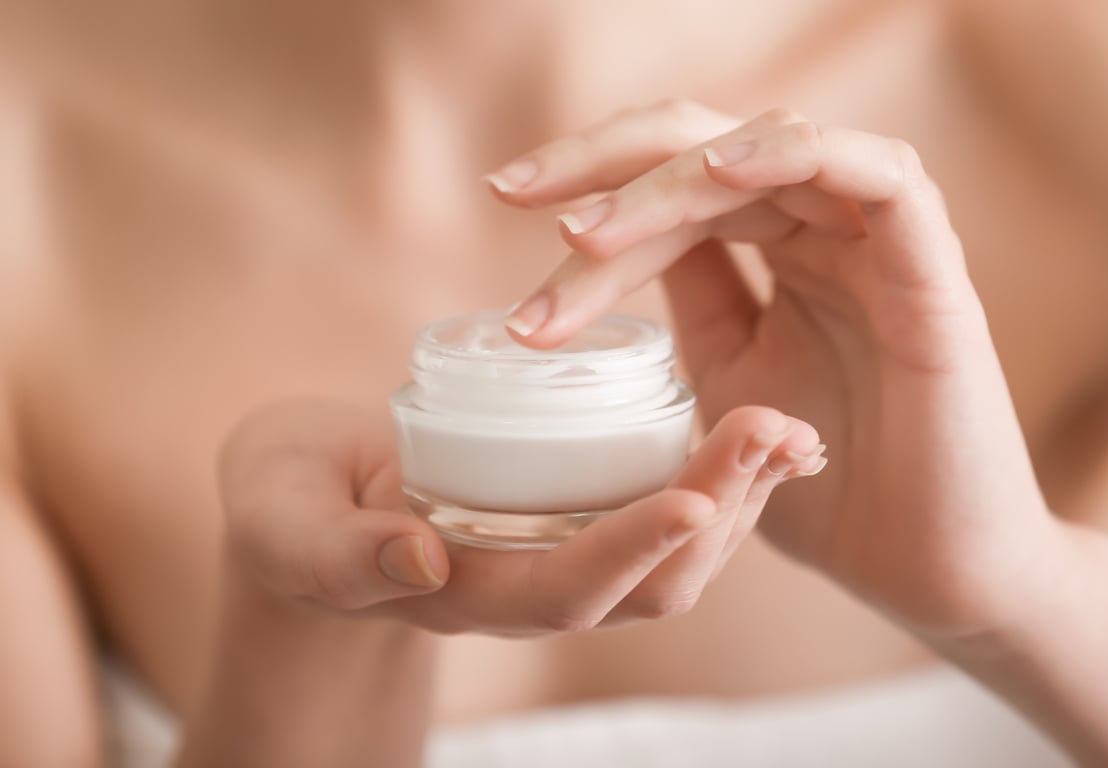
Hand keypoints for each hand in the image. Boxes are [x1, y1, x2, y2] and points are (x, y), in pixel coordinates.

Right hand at [218, 398, 821, 635]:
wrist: (312, 498)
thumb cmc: (290, 507)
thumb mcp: (288, 526)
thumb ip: (340, 550)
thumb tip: (420, 559)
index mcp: (466, 596)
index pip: (564, 593)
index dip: (628, 553)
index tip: (695, 499)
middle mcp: (531, 588)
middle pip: (647, 586)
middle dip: (717, 516)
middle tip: (778, 434)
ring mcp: (561, 553)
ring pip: (674, 558)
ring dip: (738, 498)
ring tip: (792, 430)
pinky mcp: (575, 511)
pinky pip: (663, 510)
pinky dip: (719, 477)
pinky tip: (759, 430)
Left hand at [490, 102, 1055, 638]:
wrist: (917, 568)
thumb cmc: (821, 485)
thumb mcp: (726, 385)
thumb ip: (692, 306)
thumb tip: (609, 247)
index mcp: (782, 249)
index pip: (678, 184)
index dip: (591, 179)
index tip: (502, 197)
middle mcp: (827, 230)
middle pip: (712, 146)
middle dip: (605, 160)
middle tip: (513, 190)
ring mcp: (880, 244)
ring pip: (775, 148)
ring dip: (672, 178)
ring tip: (584, 230)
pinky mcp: (932, 273)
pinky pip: (880, 175)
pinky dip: (794, 159)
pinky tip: (714, 179)